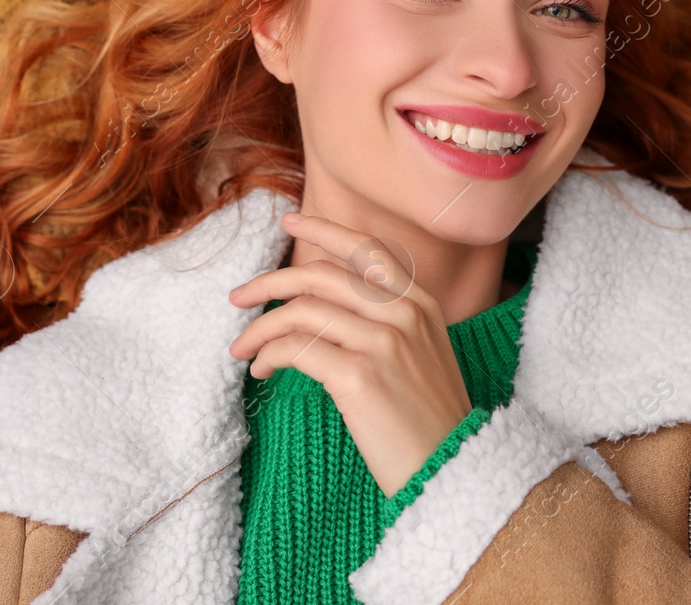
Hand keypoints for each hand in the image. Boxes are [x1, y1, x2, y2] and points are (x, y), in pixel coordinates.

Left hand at [226, 212, 473, 497]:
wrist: (452, 470)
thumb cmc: (428, 420)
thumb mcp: (421, 355)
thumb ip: (386, 321)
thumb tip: (322, 303)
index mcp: (421, 303)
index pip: (365, 249)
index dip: (323, 230)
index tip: (288, 221)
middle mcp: (404, 314)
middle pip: (320, 275)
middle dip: (270, 282)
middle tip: (238, 297)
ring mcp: (383, 342)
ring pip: (301, 311)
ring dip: (260, 328)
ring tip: (241, 348)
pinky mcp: (359, 376)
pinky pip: (295, 349)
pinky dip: (268, 355)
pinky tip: (262, 371)